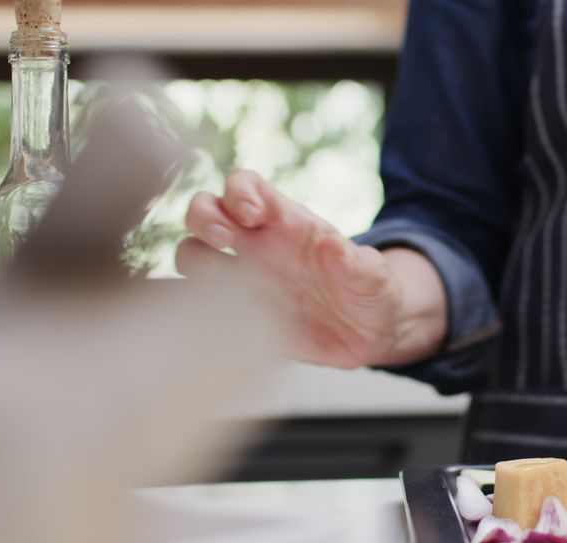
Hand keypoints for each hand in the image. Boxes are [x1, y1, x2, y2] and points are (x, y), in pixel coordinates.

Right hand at [178, 170, 447, 367]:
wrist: (372, 333)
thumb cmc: (373, 292)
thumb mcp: (375, 278)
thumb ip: (358, 264)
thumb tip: (334, 246)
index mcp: (287, 223)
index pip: (246, 186)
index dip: (239, 191)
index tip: (250, 214)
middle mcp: (258, 245)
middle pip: (206, 210)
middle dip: (203, 216)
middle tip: (226, 240)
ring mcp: (245, 279)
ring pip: (194, 252)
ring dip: (193, 258)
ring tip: (217, 280)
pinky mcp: (240, 315)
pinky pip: (200, 302)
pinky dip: (191, 303)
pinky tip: (203, 314)